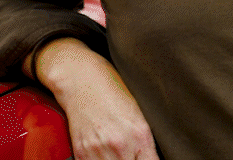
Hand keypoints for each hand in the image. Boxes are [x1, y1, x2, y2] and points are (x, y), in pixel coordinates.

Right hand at [30, 37, 158, 159]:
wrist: (82, 80)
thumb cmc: (113, 94)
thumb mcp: (139, 117)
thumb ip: (145, 144)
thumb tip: (151, 159)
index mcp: (140, 134)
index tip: (145, 159)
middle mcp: (120, 144)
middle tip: (130, 153)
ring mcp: (99, 149)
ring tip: (117, 152)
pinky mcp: (81, 152)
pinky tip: (103, 153)